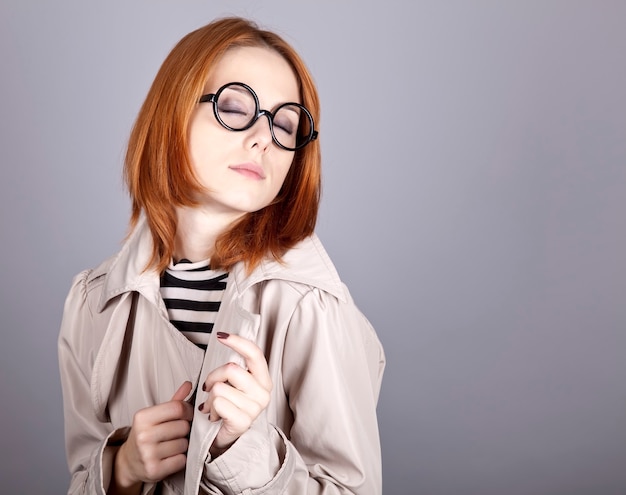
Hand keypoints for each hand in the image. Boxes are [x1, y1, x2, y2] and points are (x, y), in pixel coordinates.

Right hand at [111, 381, 193, 493]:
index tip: (186, 415)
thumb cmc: (146, 434)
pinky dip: (180, 459)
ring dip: (183, 445)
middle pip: (183, 426)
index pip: (177, 408)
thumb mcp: (156, 415)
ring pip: (184, 444)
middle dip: (184, 429)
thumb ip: (174, 400)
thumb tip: (189, 384)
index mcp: (142, 417)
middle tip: (176, 433)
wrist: (129, 461)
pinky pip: (181, 460)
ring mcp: (147, 454)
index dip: (188, 411)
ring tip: (171, 445)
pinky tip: (170, 457)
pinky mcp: (154, 470)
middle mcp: (143, 435)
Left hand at [199, 332, 272, 456]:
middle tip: (210, 387)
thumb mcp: (234, 384)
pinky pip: (218, 403)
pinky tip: (214, 416)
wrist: (226, 439)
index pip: (254, 353)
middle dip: (213, 376)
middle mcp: (263, 392)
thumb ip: (235, 365)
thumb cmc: (228, 407)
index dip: (237, 341)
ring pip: (220, 387)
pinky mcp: (243, 422)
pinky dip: (210, 409)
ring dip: (209, 397)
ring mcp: (255, 408)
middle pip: (231, 369)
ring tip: (214, 406)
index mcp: (263, 379)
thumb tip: (227, 338)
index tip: (221, 335)